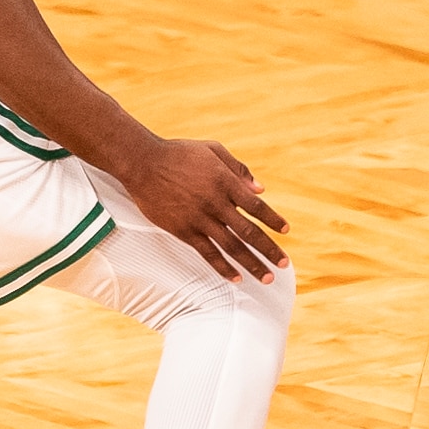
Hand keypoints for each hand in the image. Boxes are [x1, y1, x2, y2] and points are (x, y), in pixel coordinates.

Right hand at [123, 136, 290, 280]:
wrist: (143, 163)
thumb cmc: (179, 153)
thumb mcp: (212, 150)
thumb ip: (238, 169)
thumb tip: (261, 190)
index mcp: (226, 182)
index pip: (257, 207)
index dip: (273, 220)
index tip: (286, 231)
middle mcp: (216, 203)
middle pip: (249, 232)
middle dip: (269, 249)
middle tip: (284, 264)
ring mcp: (199, 219)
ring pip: (231, 247)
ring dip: (251, 264)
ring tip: (266, 278)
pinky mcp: (183, 230)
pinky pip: (207, 253)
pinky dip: (222, 267)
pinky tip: (235, 278)